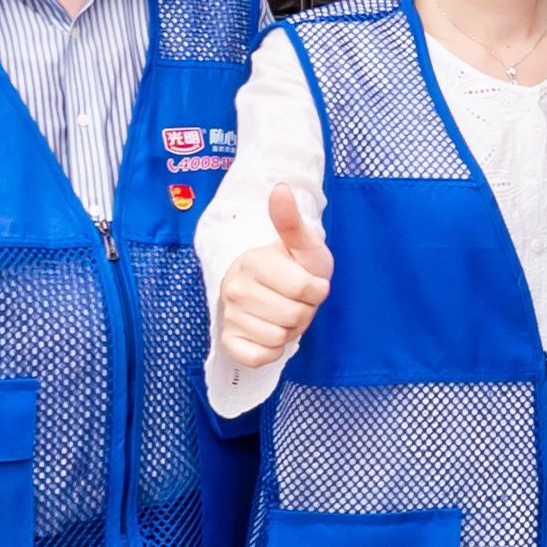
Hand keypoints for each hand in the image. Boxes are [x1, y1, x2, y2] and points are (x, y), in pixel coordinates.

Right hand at [212, 182, 331, 372]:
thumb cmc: (292, 265)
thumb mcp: (303, 244)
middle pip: (294, 317)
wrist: (272, 288)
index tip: (309, 283)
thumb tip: (280, 189)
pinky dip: (272, 351)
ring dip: (290, 331)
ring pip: (279, 337)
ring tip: (282, 314)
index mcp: (253, 262)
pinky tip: (271, 333)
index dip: (317, 290)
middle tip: (296, 300)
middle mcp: (235, 288)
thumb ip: (291, 221)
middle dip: (305, 312)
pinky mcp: (229, 341)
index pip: (306, 289)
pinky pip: (258, 357)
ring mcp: (230, 315)